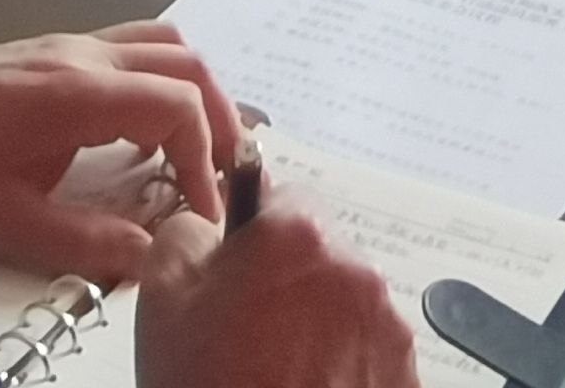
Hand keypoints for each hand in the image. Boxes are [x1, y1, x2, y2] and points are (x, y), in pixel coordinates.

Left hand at [0, 26, 243, 282]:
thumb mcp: (9, 223)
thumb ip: (88, 244)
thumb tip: (154, 258)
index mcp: (78, 91)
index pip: (179, 105)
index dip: (206, 159)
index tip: (202, 212)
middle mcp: (83, 54)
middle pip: (186, 62)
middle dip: (219, 120)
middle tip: (222, 179)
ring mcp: (69, 44)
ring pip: (162, 44)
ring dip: (194, 93)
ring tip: (197, 153)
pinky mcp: (53, 50)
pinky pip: (132, 48)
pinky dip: (161, 83)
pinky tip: (146, 133)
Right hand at [133, 199, 419, 387]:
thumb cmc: (213, 385)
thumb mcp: (163, 298)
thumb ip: (184, 234)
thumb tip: (206, 229)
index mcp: (297, 236)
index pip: (279, 196)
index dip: (251, 232)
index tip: (237, 263)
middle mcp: (354, 271)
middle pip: (317, 251)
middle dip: (285, 278)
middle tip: (245, 327)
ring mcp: (385, 326)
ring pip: (343, 301)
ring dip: (315, 320)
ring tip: (272, 367)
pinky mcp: (401, 373)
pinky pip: (366, 348)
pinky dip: (340, 361)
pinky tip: (303, 384)